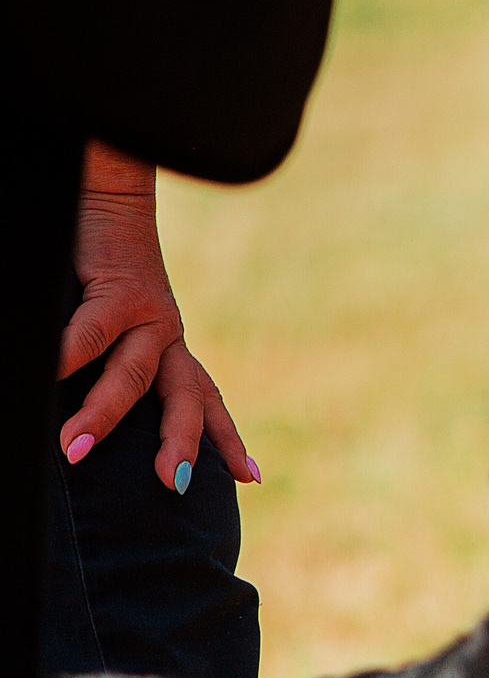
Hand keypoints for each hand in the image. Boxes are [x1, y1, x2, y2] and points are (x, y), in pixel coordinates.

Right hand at [57, 142, 256, 491]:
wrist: (107, 191)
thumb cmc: (101, 260)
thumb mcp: (115, 315)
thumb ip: (109, 358)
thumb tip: (83, 403)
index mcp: (171, 342)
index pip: (205, 397)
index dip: (226, 438)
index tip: (251, 479)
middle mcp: (168, 332)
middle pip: (184, 399)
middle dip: (180, 444)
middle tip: (176, 486)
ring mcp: (148, 312)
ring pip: (131, 375)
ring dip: (102, 415)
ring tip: (74, 450)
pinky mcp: (118, 288)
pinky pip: (88, 333)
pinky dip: (65, 358)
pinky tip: (47, 379)